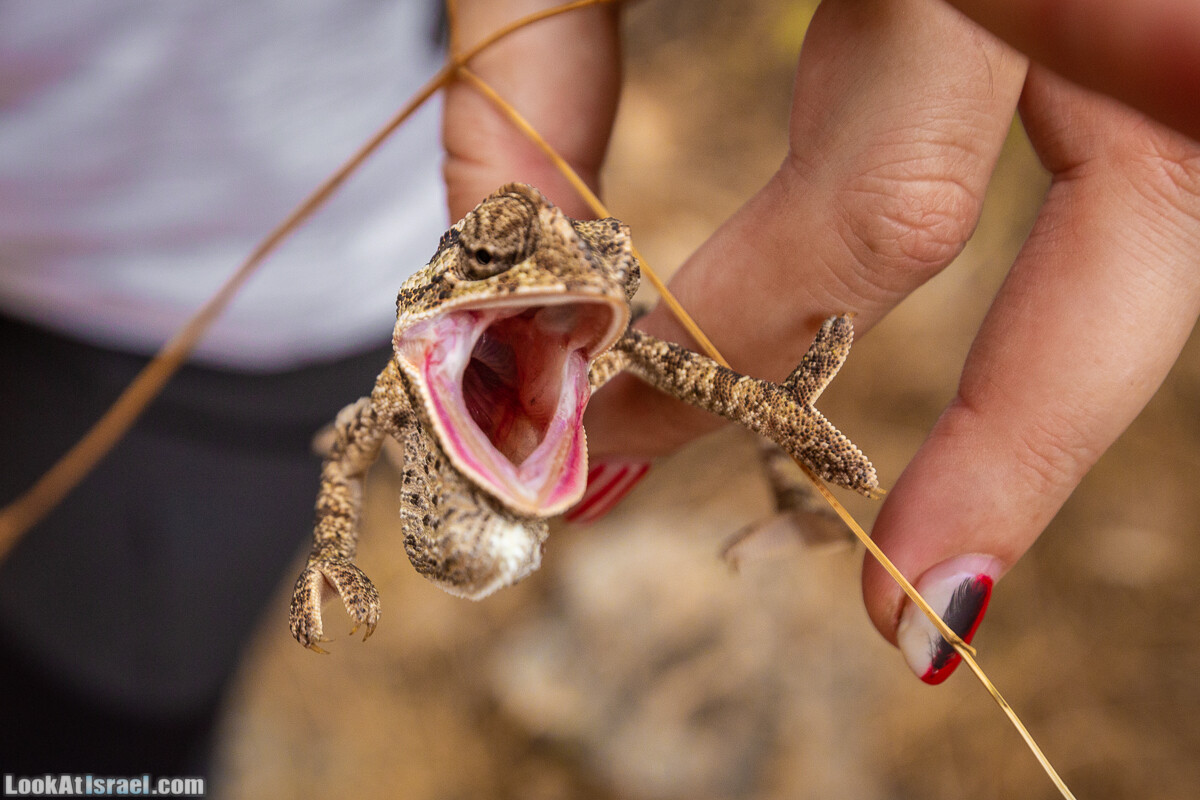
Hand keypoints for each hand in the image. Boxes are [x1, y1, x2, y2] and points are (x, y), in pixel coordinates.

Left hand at [441, 0, 1199, 682]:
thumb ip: (534, 67)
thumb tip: (504, 295)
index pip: (885, 204)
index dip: (732, 345)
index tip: (582, 433)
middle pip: (1140, 222)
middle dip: (1014, 441)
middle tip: (903, 615)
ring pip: (1168, 192)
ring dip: (1063, 391)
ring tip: (940, 573)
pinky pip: (1126, 130)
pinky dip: (1072, 266)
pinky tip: (983, 397)